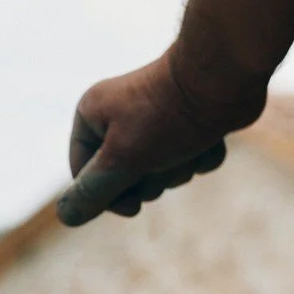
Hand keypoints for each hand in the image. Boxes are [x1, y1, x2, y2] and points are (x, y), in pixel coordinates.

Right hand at [57, 49, 262, 228]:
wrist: (225, 77)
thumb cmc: (168, 115)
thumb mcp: (121, 160)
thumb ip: (93, 192)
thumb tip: (67, 216)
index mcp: (92, 116)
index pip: (83, 175)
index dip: (108, 196)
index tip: (133, 206)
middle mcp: (118, 115)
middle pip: (124, 177)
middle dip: (151, 179)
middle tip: (165, 162)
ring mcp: (155, 119)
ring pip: (161, 171)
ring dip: (179, 169)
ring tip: (190, 145)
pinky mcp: (188, 122)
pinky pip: (188, 159)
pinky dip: (201, 157)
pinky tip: (209, 139)